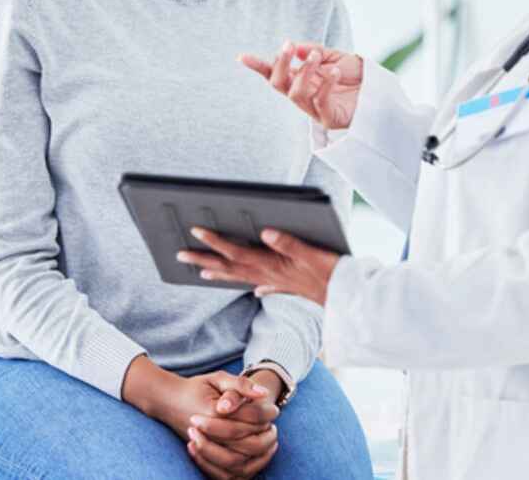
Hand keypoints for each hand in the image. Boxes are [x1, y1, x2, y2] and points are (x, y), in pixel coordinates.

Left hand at [179, 227, 340, 306]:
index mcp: (271, 264)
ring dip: (220, 273)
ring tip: (202, 272)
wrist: (347, 296)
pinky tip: (255, 289)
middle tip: (181, 254)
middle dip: (205, 259)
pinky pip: (265, 286)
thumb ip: (289, 242)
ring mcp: (277, 281)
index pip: (236, 252)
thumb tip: (266, 232)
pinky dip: (256, 285)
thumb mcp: (312, 253)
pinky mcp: (289, 286)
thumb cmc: (330, 273)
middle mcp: (268, 274)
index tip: (195, 231)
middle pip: (230, 267)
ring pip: (241, 277)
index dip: (215, 241)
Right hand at [188, 372, 280, 478]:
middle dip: (265, 435)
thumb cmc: (197, 388)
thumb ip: (241, 384)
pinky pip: (227, 474)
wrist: (169, 401)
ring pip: (239, 462)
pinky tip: (256, 454)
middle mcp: (208, 435)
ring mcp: (205, 449)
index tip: (274, 409)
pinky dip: (245, 467)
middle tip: (273, 426)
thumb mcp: (218, 378)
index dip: (266, 413)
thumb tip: (264, 394)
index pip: (250, 418)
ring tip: (268, 439)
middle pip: (248, 443)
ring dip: (259, 453)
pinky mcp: (204, 460)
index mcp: (214, 412)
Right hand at [239, 40, 362, 129]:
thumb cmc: (354, 76)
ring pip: (295, 93)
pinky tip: (335, 72)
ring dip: (304, 72)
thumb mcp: (333, 56)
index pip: (274, 73)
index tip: (242, 57)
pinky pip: (320, 102)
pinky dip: (325, 85)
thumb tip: (296, 48)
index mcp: (300, 79)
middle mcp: (303, 94)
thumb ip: (314, 51)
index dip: (258, 66)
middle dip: (280, 64)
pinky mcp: (329, 118)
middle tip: (288, 46)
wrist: (378, 91)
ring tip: (316, 57)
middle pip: (279, 84)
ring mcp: (314, 108)